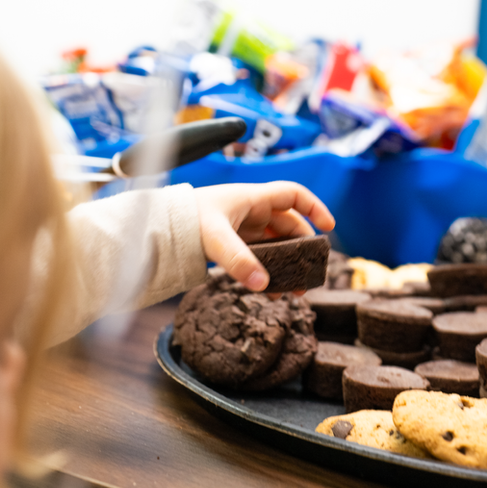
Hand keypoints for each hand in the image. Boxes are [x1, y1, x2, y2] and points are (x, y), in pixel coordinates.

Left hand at [195, 182, 334, 291]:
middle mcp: (251, 211)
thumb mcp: (214, 238)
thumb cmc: (184, 220)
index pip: (293, 195)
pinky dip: (266, 273)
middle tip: (310, 275)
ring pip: (275, 246)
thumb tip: (263, 285)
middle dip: (302, 251)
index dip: (315, 207)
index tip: (329, 228)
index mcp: (252, 199)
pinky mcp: (232, 245)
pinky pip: (258, 258)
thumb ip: (238, 261)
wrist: (157, 228)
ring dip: (286, 266)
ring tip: (293, 291)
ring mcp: (242, 228)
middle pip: (289, 227)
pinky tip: (269, 292)